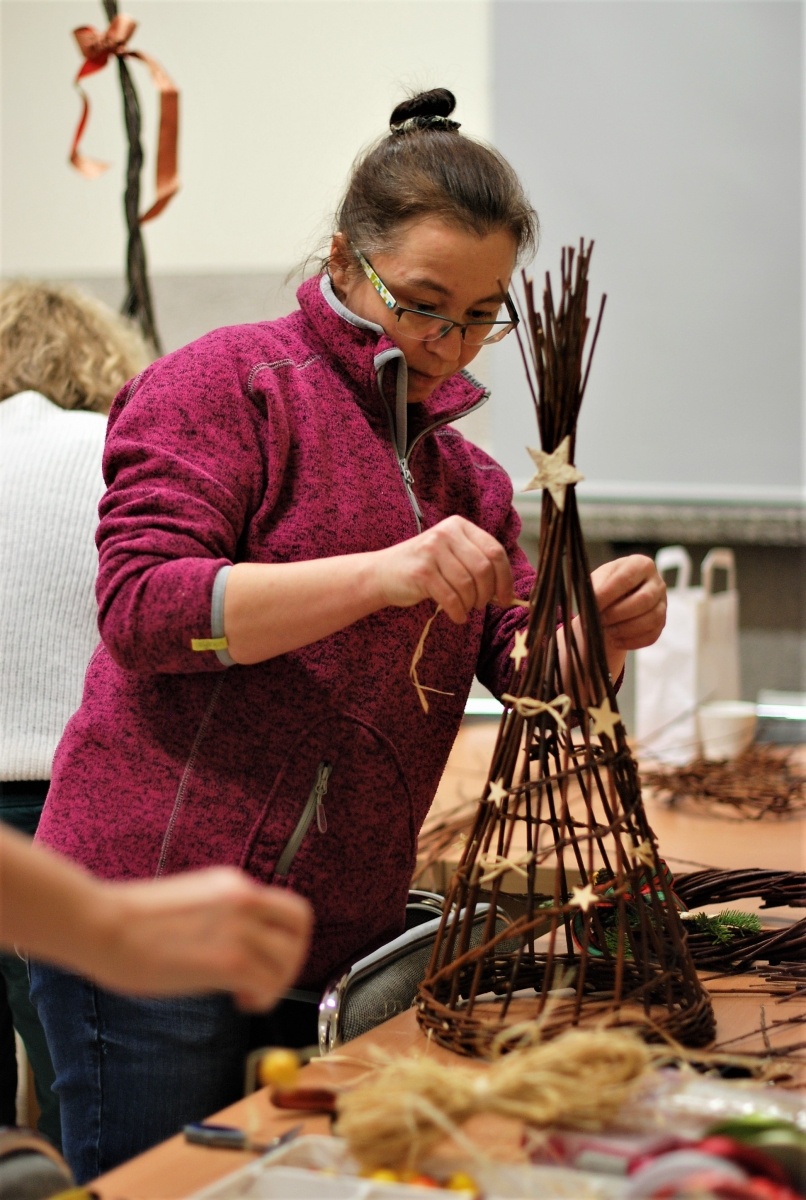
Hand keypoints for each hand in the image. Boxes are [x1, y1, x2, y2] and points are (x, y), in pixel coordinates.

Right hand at [91, 868, 311, 1010]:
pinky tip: (239, 1002)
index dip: (290, 938)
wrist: (101, 924)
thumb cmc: (129, 921)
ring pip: (288, 960)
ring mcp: (238, 928)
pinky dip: (261, 999)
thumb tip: (239, 946)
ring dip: (274, 984)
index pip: (290, 907)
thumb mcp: (191, 904)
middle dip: (291, 961)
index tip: (271, 958)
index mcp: (232, 884)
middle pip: (300, 930)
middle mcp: (243, 899)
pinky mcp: (227, 959)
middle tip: (267, 982)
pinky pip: (268, 983)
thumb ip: (221, 917)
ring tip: (247, 996)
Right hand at [373, 515, 513, 623]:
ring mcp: (432, 551)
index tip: (506, 597)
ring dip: (471, 603)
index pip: (495, 551)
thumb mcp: (451, 556)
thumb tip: (507, 592)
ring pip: (468, 584)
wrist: (382, 573)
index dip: (506, 578)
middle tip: (481, 604)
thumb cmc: (424, 568)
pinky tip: (457, 616)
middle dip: (488, 593)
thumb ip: (477, 564)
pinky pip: (451, 597)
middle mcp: (446, 533)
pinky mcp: (422, 572)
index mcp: (459, 526)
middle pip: (484, 568)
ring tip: (465, 608)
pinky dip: (458, 612)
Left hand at [591, 554, 666, 667]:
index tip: (594, 604)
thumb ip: (595, 586)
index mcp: (641, 564)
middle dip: (618, 613)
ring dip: (626, 629)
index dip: (609, 593)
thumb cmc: (606, 585)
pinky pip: (652, 635)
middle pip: (644, 599)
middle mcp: (657, 582)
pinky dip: (632, 641)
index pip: (627, 578)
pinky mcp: (661, 623)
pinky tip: (616, 641)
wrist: (616, 598)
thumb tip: (592, 602)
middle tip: (600, 620)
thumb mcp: (598, 579)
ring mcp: (662, 603)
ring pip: (651, 619)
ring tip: (608, 631)